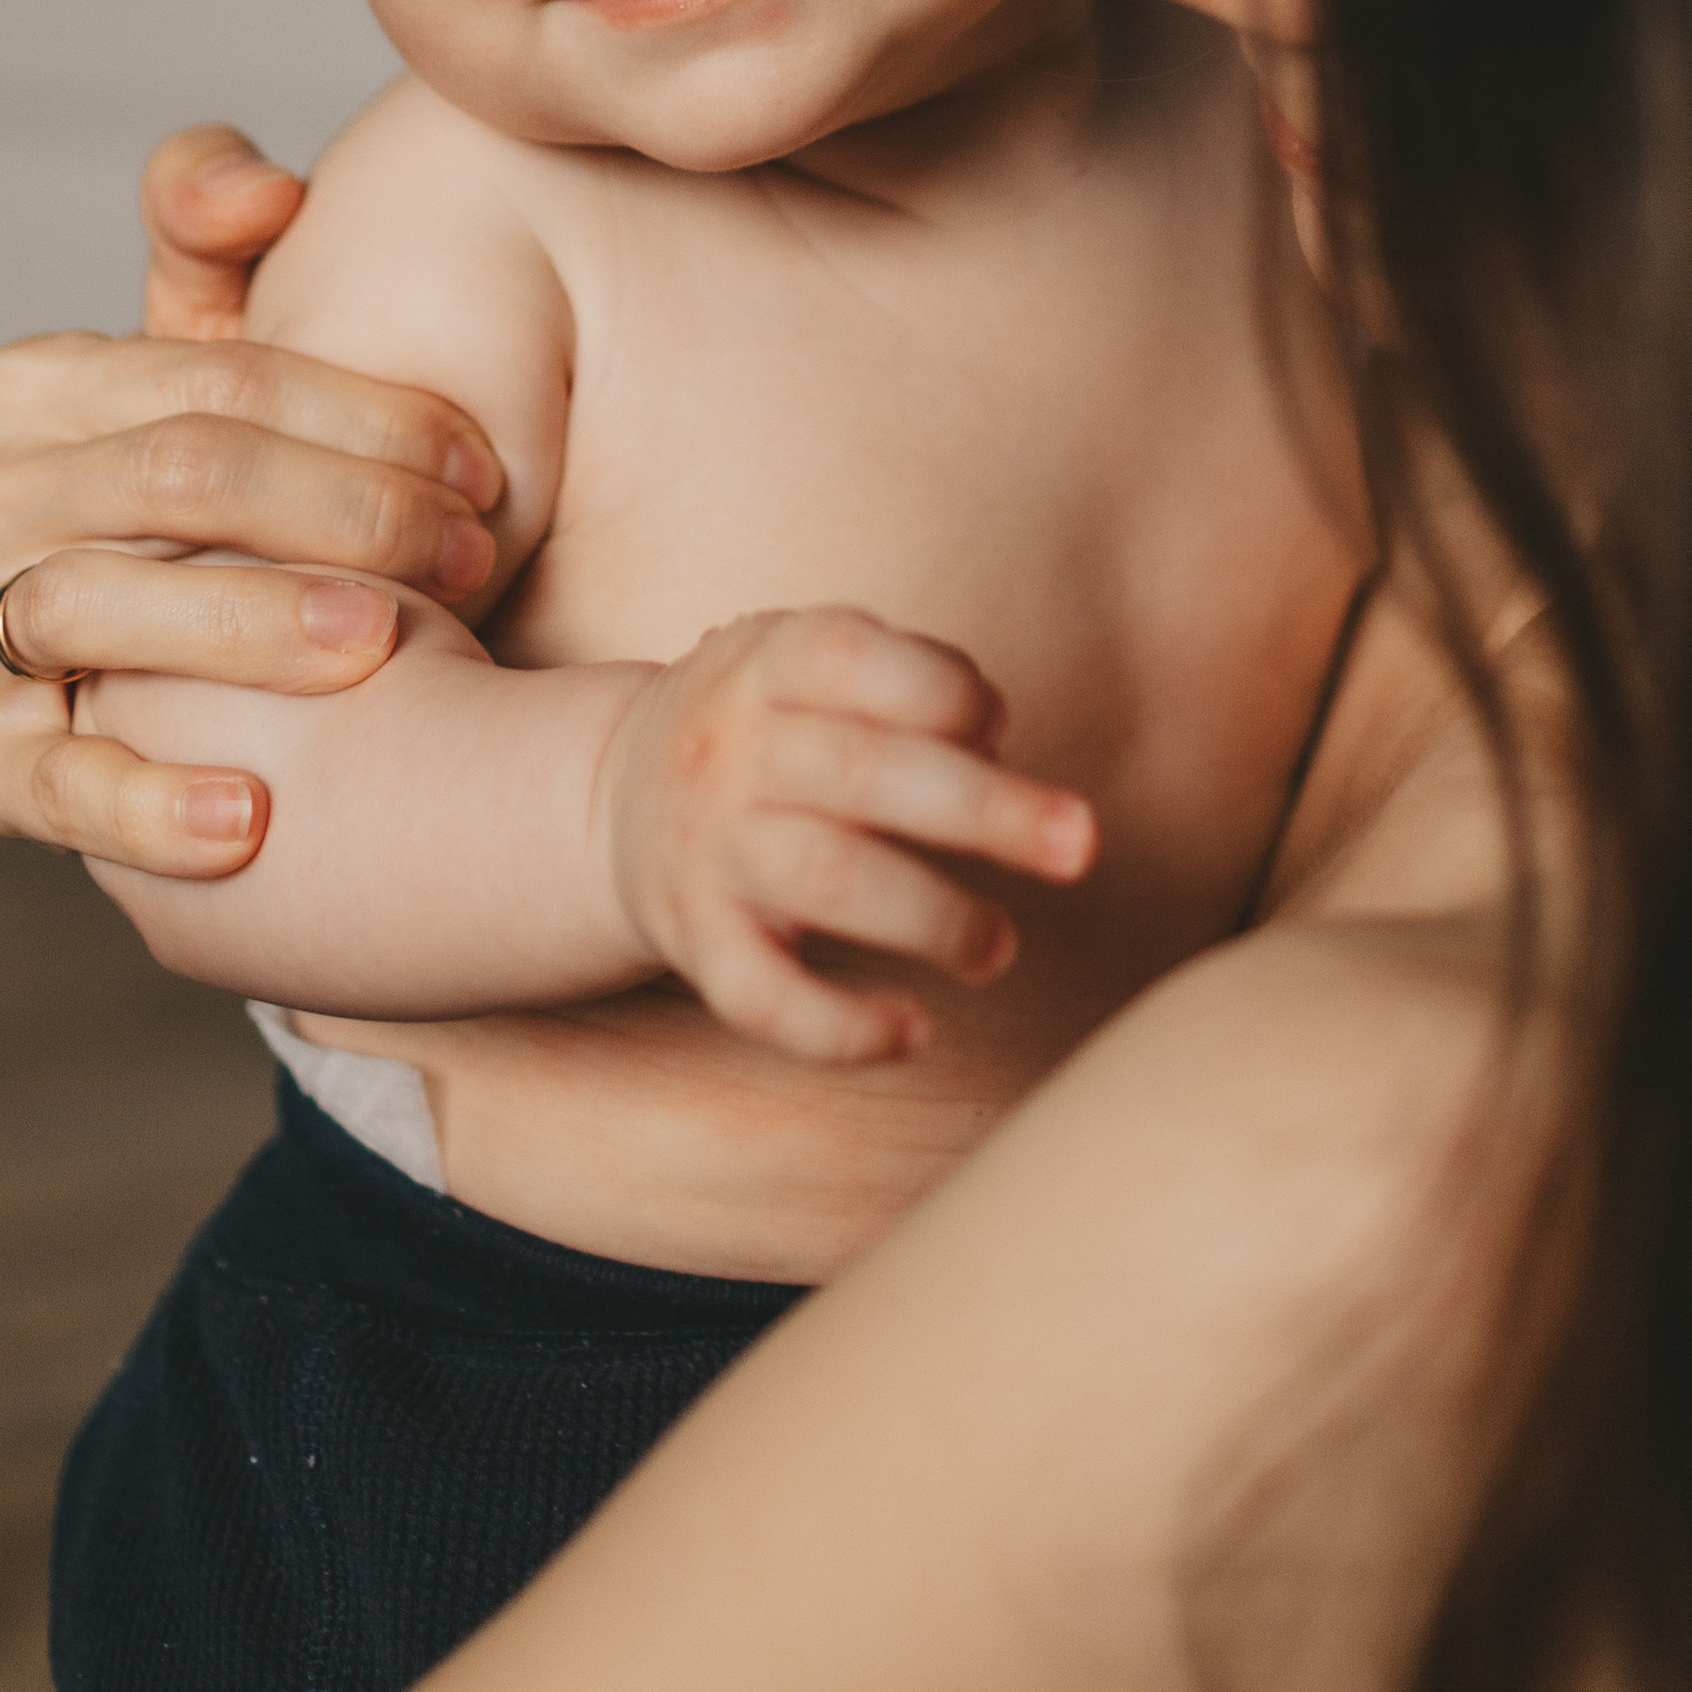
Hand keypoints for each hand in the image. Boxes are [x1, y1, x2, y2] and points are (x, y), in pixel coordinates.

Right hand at [0, 126, 501, 880]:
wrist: (202, 669)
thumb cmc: (241, 491)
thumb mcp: (227, 357)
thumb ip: (216, 231)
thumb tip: (261, 191)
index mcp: (38, 386)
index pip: (211, 376)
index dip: (361, 411)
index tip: (481, 464)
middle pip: (171, 477)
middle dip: (341, 510)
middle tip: (473, 557)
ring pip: (93, 603)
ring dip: (248, 625)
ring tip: (387, 647)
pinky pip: (41, 783)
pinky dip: (141, 800)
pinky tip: (249, 819)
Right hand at [604, 609, 1098, 1067]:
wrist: (610, 803)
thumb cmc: (771, 726)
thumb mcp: (814, 665)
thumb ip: (911, 685)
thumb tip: (994, 742)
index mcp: (767, 662)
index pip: (856, 659)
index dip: (946, 690)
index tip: (995, 726)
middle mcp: (731, 749)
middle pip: (863, 772)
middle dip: (986, 811)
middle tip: (1082, 844)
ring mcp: (707, 849)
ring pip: (824, 882)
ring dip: (933, 918)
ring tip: (1001, 948)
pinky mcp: (694, 942)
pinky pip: (759, 997)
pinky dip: (838, 1027)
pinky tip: (913, 1031)